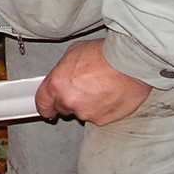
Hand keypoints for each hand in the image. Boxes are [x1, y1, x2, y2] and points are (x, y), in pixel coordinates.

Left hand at [35, 38, 151, 125]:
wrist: (130, 63)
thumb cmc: (105, 54)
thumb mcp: (73, 53)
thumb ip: (63, 71)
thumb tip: (62, 77)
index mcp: (57, 84)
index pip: (43, 103)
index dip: (45, 106)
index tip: (47, 109)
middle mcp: (69, 101)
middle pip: (62, 108)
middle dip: (69, 101)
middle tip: (83, 88)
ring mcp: (86, 113)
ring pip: (81, 113)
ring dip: (87, 104)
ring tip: (100, 88)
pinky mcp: (102, 120)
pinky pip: (98, 116)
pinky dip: (102, 109)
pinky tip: (109, 95)